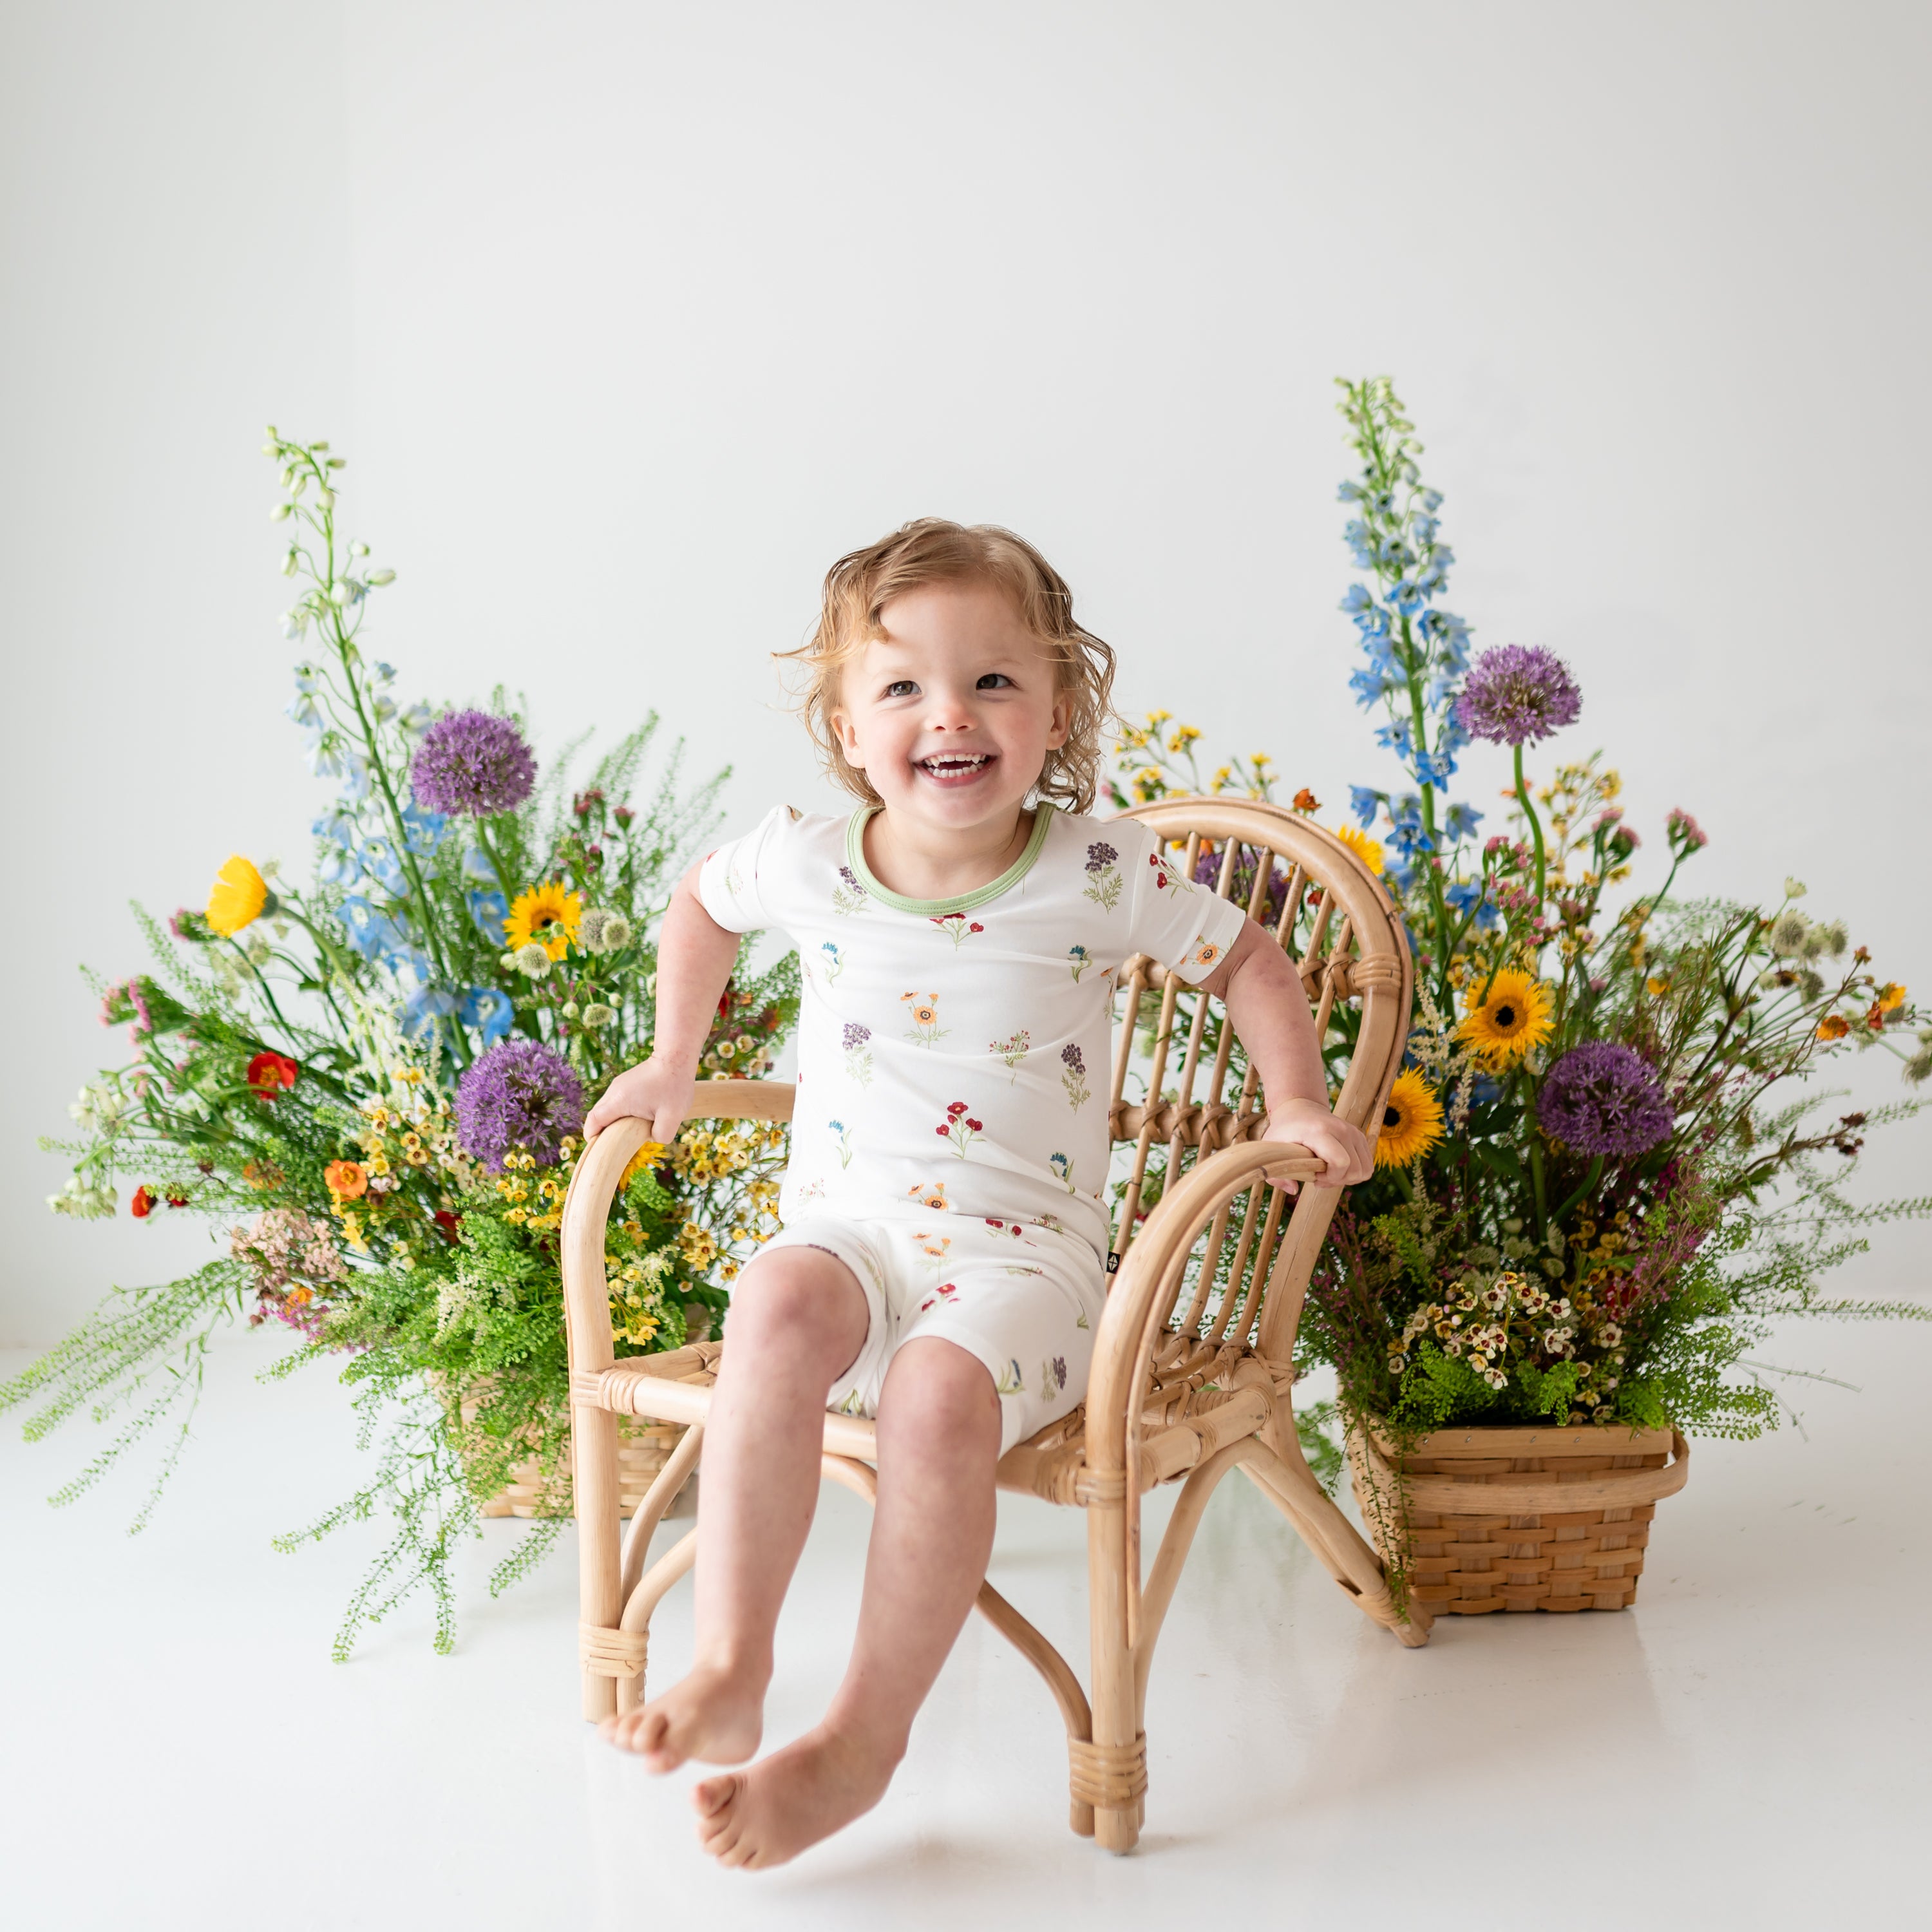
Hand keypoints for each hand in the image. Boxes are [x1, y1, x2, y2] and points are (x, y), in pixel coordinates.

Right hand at [582, 1055, 697, 1144]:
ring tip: (630, 1131)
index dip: (592, 1136)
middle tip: (617, 1145)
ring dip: (615, 1121)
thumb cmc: (674, 1086)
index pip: (594, 1121)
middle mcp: (614, 1091)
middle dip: (603, 1131)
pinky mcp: (626, 1082)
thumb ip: (660, 1135)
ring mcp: (619, 1085)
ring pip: (608, 1108)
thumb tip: (650, 1137)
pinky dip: (621, 1112)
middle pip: (598, 1115)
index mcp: (619, 1101)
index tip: (598, 1148)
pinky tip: (637, 1118)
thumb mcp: (672, 1118)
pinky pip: (617, 1101)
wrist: (676, 1057)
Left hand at [1260, 1098, 1374, 1193]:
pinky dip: (1355, 1171)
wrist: (1299, 1108)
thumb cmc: (1285, 1131)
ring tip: (1329, 1173)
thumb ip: (1276, 1173)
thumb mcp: (1271, 1149)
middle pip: (1355, 1169)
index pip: (1340, 1162)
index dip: (1330, 1178)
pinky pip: (1368, 1164)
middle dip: (1338, 1180)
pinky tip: (1337, 1168)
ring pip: (1365, 1169)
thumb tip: (1294, 1190)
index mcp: (1319, 1132)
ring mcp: (1353, 1132)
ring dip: (1348, 1178)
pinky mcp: (1359, 1136)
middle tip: (1320, 1177)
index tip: (1314, 1176)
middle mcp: (1341, 1129)